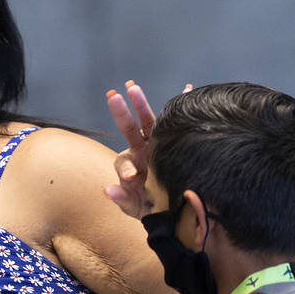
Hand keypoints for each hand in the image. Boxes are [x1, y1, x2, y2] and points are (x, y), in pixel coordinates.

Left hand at [104, 81, 192, 217]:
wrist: (170, 204)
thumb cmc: (149, 206)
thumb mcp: (134, 206)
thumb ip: (122, 198)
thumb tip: (107, 191)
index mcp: (131, 166)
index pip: (124, 163)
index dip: (127, 168)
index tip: (131, 177)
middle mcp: (141, 150)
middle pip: (130, 129)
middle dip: (121, 113)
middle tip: (114, 97)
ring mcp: (155, 144)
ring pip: (148, 121)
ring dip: (140, 103)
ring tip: (133, 87)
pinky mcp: (172, 142)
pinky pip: (174, 122)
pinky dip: (180, 105)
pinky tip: (187, 89)